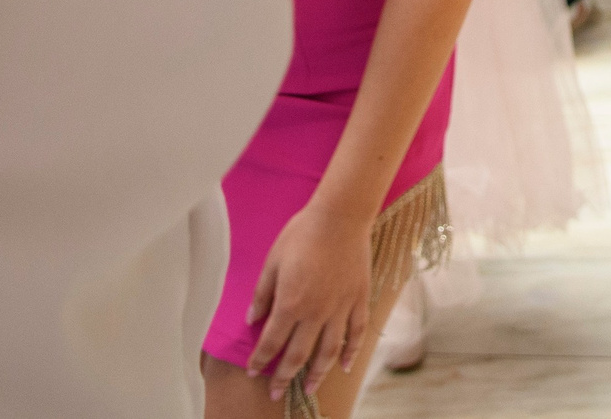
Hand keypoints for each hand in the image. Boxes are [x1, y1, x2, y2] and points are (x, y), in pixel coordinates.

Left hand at [244, 200, 373, 402]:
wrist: (341, 216)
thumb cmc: (303, 233)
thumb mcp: (273, 261)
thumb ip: (262, 293)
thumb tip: (252, 319)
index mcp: (290, 303)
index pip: (272, 342)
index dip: (260, 360)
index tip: (253, 372)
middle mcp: (316, 313)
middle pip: (298, 354)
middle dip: (284, 377)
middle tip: (275, 393)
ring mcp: (340, 308)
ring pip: (328, 351)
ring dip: (317, 374)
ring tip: (308, 389)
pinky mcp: (359, 300)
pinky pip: (356, 333)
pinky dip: (351, 352)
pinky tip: (345, 366)